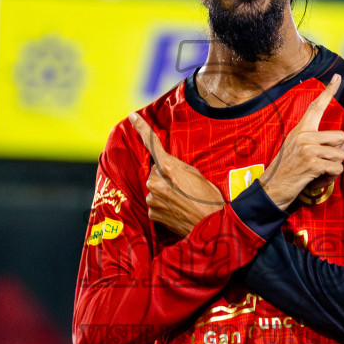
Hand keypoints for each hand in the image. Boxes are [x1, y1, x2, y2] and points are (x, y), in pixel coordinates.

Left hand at [129, 112, 223, 237]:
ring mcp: (152, 199)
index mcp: (169, 168)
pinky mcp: (152, 213)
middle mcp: (156, 182)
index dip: (141, 128)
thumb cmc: (210, 200)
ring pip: (155, 189)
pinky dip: (163, 205)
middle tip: (183, 187)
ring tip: (183, 201)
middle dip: (165, 177)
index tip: (132, 116)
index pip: (152, 145)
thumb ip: (178, 168)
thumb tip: (168, 168)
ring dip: (164, 192)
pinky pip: (155, 203)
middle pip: (155, 172)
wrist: (211, 227)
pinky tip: (177, 210)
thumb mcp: (197, 176)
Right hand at [258, 74, 343, 210]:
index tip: (337, 77)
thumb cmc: (287, 171)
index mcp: (300, 130)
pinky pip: (337, 168)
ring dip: (334, 167)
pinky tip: (317, 180)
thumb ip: (320, 144)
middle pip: (341, 137)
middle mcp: (304, 135)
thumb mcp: (298, 151)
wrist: (271, 189)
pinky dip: (331, 178)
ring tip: (319, 172)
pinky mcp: (311, 162)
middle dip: (338, 152)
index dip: (329, 91)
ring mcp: (307, 148)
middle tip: (325, 162)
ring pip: (341, 154)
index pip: (316, 107)